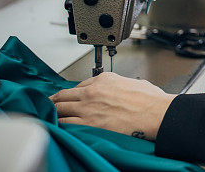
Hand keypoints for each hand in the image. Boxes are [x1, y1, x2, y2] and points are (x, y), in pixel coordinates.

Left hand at [50, 72, 175, 140]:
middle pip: (64, 94)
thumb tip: (121, 92)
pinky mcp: (88, 123)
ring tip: (49, 116)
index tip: (70, 97)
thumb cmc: (150, 100)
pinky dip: (58, 125)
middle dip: (55, 100)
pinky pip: (64, 123)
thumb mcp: (135, 83)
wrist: (155, 113)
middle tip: (50, 104)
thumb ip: (121, 85)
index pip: (80, 84)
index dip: (74, 93)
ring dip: (54, 112)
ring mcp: (88, 107)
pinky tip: (56, 127)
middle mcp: (93, 91)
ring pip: (60, 108)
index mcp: (105, 79)